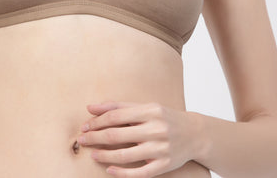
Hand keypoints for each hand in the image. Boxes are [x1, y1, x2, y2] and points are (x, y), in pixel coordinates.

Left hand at [77, 100, 198, 176]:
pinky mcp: (164, 165)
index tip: (85, 126)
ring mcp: (160, 149)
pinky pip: (139, 173)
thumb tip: (91, 107)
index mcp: (150, 111)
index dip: (97, 121)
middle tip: (82, 140)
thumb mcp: (145, 107)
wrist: (195, 133)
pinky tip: (109, 169)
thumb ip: (118, 106)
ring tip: (92, 154)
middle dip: (95, 137)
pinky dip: (122, 173)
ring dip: (105, 155)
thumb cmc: (164, 117)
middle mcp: (156, 129)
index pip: (116, 116)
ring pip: (125, 155)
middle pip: (117, 134)